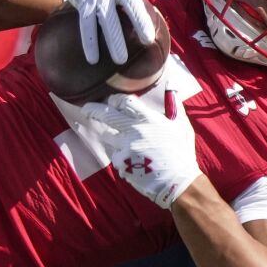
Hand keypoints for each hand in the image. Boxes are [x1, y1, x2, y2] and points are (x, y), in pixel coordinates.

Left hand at [81, 80, 201, 208]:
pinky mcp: (121, 163)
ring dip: (113, 139)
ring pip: (108, 137)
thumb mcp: (180, 125)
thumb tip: (170, 84)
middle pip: (106, 115)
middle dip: (93, 110)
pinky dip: (122, 158)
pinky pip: (115, 156)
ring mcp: (125, 147)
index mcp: (148, 119)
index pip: (124, 101)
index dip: (115, 100)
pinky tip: (135, 163)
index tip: (111, 101)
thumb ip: (173, 104)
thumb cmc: (180, 152)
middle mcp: (134, 130)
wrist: (178, 182)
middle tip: (86, 109)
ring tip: (129, 146)